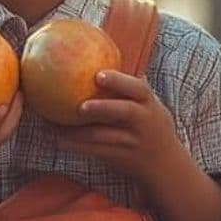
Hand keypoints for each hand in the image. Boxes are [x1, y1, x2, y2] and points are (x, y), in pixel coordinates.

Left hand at [54, 70, 185, 183]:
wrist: (166, 165)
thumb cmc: (151, 126)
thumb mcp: (150, 106)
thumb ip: (132, 88)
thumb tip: (106, 55)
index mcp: (149, 104)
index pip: (138, 89)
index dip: (119, 81)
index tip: (98, 75)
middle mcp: (144, 121)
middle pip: (125, 112)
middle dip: (103, 107)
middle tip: (79, 105)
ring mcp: (133, 141)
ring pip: (104, 136)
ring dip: (78, 132)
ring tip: (54, 125)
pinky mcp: (121, 157)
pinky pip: (95, 151)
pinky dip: (76, 145)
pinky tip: (57, 139)